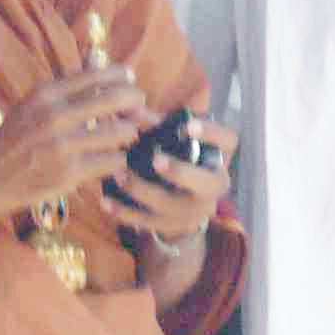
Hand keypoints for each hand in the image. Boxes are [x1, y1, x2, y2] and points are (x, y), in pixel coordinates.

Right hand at [0, 63, 149, 224]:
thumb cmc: (12, 140)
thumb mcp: (33, 105)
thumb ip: (69, 84)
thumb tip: (98, 56)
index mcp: (45, 94)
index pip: (97, 75)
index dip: (121, 76)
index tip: (130, 80)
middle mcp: (54, 116)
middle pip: (115, 99)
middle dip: (136, 103)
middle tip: (141, 108)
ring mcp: (63, 146)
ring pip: (120, 132)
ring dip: (127, 134)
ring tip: (122, 137)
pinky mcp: (70, 173)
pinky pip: (113, 161)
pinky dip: (117, 160)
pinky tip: (110, 160)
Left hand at [99, 117, 232, 247]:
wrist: (182, 204)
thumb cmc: (175, 158)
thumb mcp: (170, 140)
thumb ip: (152, 123)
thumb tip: (127, 108)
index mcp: (216, 156)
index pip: (228, 140)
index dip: (212, 133)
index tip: (188, 126)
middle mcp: (213, 185)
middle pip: (208, 183)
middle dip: (182, 172)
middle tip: (156, 160)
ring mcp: (195, 209)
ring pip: (172, 205)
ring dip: (142, 190)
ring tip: (118, 174)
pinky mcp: (174, 226)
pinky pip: (149, 222)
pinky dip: (125, 212)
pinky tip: (105, 201)